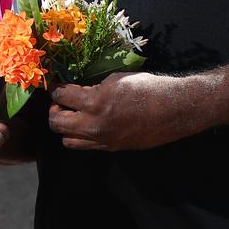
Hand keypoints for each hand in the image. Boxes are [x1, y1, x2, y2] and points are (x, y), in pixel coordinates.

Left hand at [48, 73, 199, 151]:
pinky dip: (80, 136)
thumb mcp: (117, 80)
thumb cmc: (149, 88)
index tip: (55, 85)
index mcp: (96, 102)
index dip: (55, 88)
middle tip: (60, 102)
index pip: (62, 96)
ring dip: (65, 127)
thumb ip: (94, 87)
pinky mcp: (111, 148)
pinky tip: (88, 124)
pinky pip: (85, 146)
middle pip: (56, 122)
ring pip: (67, 140)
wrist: (174, 110)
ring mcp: (103, 140)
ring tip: (73, 115)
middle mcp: (95, 124)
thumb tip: (78, 90)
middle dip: (54, 110)